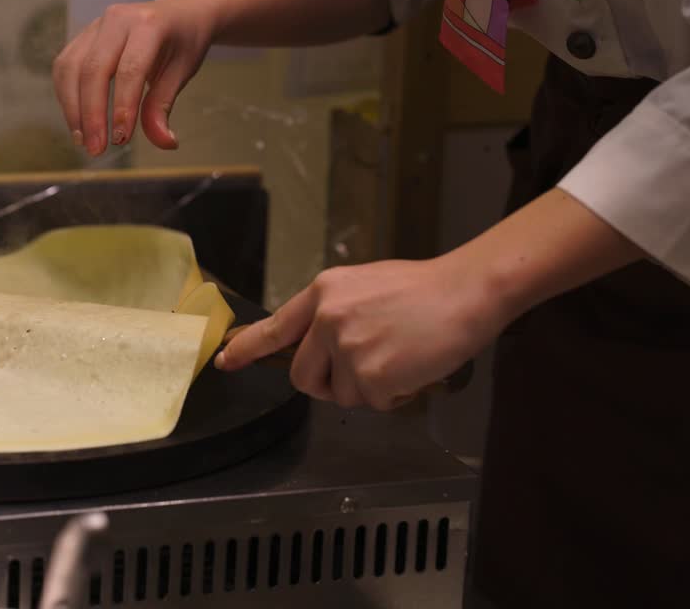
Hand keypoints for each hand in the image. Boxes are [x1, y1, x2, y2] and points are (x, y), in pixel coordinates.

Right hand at [52, 0, 216, 156]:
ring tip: (84, 141)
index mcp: (149, 24)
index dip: (122, 107)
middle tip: (97, 149)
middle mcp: (117, 19)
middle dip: (91, 114)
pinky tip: (77, 123)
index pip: (129, 70)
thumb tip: (164, 142)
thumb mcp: (182, 73)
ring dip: (73, 109)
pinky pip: (65, 67)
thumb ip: (164, 106)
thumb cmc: (183, 43)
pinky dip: (67, 97)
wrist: (177, 12)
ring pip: (71, 68)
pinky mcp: (82, 36)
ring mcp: (96, 26)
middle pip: (93, 69)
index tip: (120, 140)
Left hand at [216, 257, 510, 410]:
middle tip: (362, 371)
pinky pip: (373, 403)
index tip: (224, 362)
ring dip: (367, 388)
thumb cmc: (423, 290)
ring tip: (398, 357)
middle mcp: (328, 319)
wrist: (465, 292)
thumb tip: (317, 344)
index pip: (274, 327)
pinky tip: (412, 367)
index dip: (246, 349)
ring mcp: (348, 347)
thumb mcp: (364, 286)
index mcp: (323, 292)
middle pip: (303, 376)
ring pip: (340, 394)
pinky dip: (394, 395)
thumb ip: (333, 312)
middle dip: (327, 383)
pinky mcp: (372, 375)